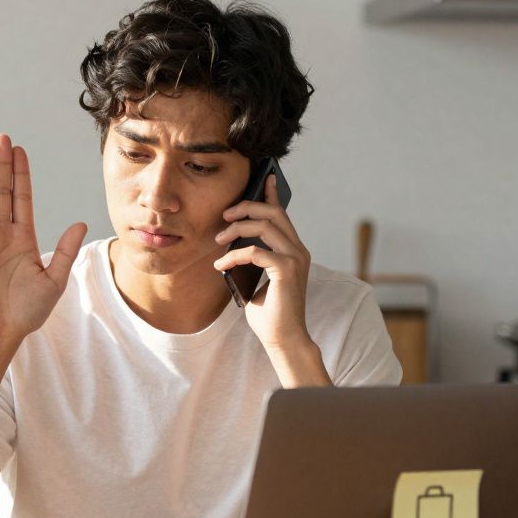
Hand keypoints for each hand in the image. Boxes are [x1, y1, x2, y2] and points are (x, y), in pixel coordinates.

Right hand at [0, 134, 86, 347]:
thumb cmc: (26, 312)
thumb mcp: (53, 280)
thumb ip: (65, 251)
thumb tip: (81, 223)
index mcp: (23, 239)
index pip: (22, 198)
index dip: (21, 174)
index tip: (19, 151)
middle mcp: (2, 235)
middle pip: (2, 192)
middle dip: (2, 165)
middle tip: (2, 138)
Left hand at [212, 173, 313, 352]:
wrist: (283, 339)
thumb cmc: (269, 313)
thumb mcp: (256, 279)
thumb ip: (252, 259)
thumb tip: (230, 244)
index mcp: (293, 250)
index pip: (282, 215)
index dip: (273, 194)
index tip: (264, 177)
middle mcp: (298, 250)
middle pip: (273, 213)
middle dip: (247, 206)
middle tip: (225, 214)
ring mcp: (295, 259)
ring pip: (265, 226)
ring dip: (237, 229)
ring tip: (218, 240)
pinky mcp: (287, 271)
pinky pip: (256, 252)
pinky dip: (235, 255)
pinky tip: (221, 266)